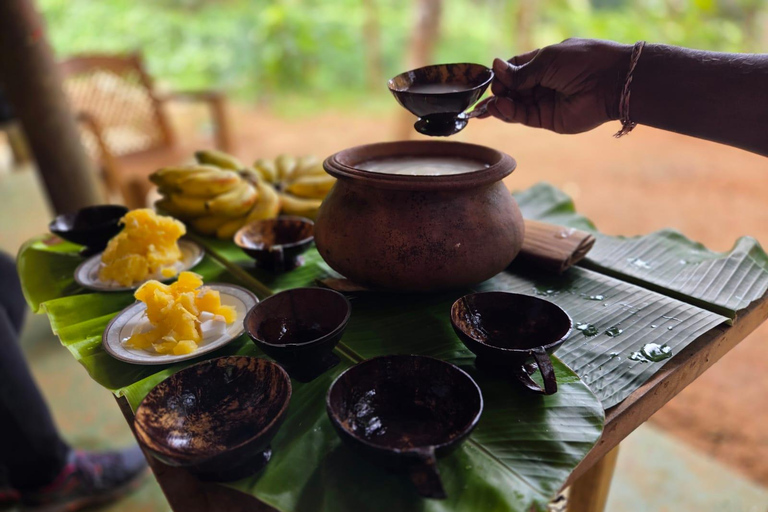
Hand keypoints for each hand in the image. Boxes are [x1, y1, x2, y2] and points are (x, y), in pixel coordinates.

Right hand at [476, 38, 631, 133]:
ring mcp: (545, 102)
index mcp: (544, 63)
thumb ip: (520, 72)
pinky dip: (510, 113)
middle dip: (498, 93)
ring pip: (515, 106)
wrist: (611, 82)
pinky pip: (524, 117)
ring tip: (489, 106)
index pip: (516, 69)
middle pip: (512, 90)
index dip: (502, 74)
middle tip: (487, 95)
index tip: (492, 77)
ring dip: (501, 106)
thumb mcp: (547, 61)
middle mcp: (543, 83)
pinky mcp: (548, 120)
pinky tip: (501, 108)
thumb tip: (494, 67)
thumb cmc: (582, 62)